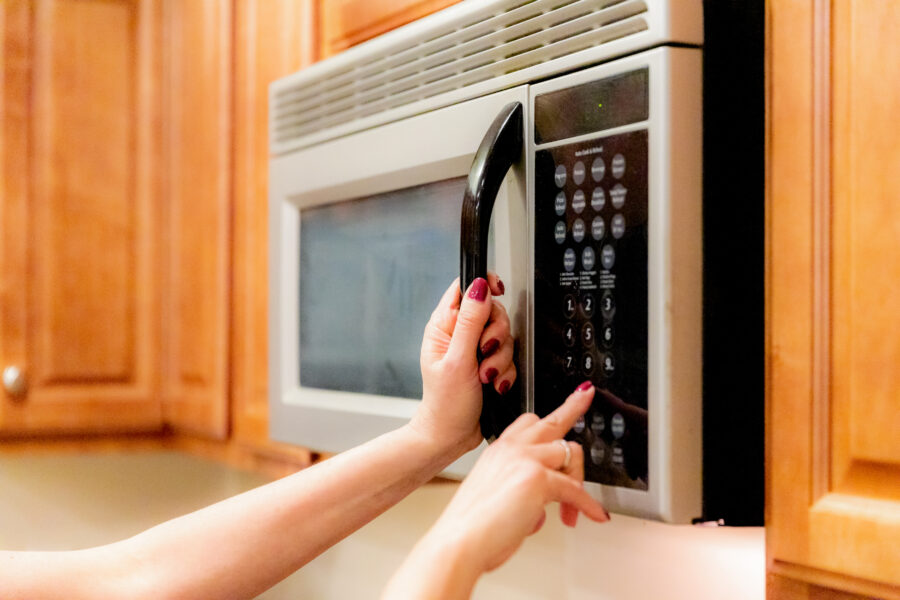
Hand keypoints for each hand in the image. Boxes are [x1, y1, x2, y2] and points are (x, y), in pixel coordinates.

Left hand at [411, 275, 515, 456]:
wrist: (451, 436)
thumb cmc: (445, 404)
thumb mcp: (458, 360)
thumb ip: (470, 322)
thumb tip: (479, 287)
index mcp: (444, 326)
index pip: (465, 287)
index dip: (484, 284)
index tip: (498, 292)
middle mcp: (459, 334)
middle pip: (493, 311)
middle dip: (497, 334)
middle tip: (485, 352)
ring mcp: (475, 349)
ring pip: (505, 335)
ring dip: (501, 359)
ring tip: (486, 377)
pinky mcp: (489, 364)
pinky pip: (510, 357)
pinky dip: (506, 372)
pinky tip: (495, 385)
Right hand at [426, 383, 608, 573]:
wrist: (461, 542)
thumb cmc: (472, 528)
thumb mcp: (497, 501)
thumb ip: (522, 497)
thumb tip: (541, 512)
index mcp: (499, 451)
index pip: (528, 422)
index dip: (551, 413)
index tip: (567, 396)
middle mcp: (511, 449)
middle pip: (552, 424)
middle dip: (573, 409)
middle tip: (585, 397)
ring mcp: (526, 460)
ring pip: (570, 454)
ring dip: (578, 482)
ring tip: (571, 511)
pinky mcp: (538, 479)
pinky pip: (576, 490)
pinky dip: (588, 505)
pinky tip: (594, 515)